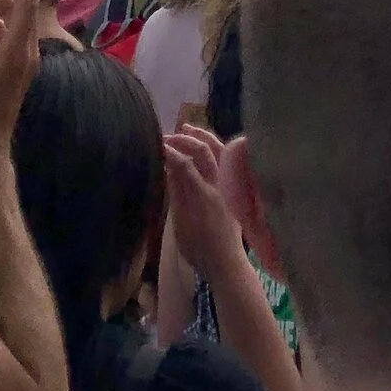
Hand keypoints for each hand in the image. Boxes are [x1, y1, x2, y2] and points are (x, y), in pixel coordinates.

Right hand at [163, 123, 247, 283]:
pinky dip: (213, 146)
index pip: (184, 163)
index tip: (156, 145)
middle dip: (183, 139)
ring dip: (202, 136)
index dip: (169, 151)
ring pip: (219, 150)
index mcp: (203, 196)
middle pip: (203, 151)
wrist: (226, 263)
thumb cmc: (198, 249)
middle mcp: (219, 185)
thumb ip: (176, 193)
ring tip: (186, 127)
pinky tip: (203, 144)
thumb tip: (168, 166)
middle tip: (166, 137)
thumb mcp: (180, 224)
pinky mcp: (234, 187)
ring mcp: (229, 185)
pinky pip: (225, 158)